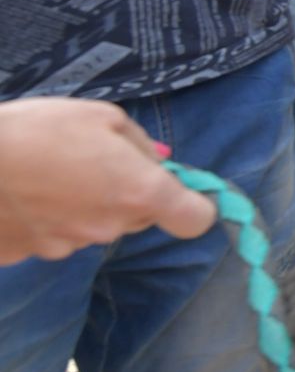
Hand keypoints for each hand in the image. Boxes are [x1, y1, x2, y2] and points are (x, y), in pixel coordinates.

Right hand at [0, 98, 215, 263]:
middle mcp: (110, 227)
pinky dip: (47, 219)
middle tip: (94, 161)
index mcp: (138, 192)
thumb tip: (162, 163)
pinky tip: (24, 193)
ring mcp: (69, 246)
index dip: (192, 204)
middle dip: (129, 193)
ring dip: (85, 205)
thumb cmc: (37, 129)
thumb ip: (139, 144)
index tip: (178, 189)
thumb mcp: (100, 117)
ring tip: (48, 173)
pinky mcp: (32, 255)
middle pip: (140, 217)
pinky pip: (55, 235)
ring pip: (96, 226)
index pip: (194, 219)